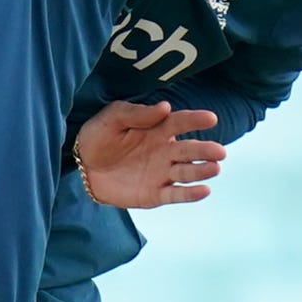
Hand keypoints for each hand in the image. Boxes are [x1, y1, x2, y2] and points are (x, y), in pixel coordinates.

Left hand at [74, 100, 225, 208]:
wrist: (82, 169)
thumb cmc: (98, 138)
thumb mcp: (112, 119)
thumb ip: (137, 113)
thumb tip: (165, 107)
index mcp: (158, 130)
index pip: (180, 123)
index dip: (195, 120)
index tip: (211, 118)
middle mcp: (165, 151)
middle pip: (189, 150)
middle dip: (205, 151)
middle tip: (219, 152)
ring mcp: (162, 173)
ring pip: (186, 172)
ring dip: (202, 171)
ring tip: (214, 168)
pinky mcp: (155, 194)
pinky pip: (175, 194)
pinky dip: (190, 194)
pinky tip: (204, 191)